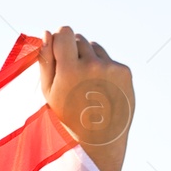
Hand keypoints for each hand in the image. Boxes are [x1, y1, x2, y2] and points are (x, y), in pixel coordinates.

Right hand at [38, 26, 132, 170]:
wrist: (98, 139)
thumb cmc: (66, 116)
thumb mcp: (48, 91)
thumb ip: (46, 60)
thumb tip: (47, 32)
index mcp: (68, 70)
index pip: (65, 32)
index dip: (60, 38)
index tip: (58, 48)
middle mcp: (91, 65)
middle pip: (79, 39)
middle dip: (73, 50)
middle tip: (71, 75)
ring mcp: (110, 68)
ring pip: (94, 47)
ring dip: (88, 58)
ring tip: (85, 84)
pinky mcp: (124, 71)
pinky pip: (109, 59)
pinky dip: (103, 69)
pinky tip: (99, 88)